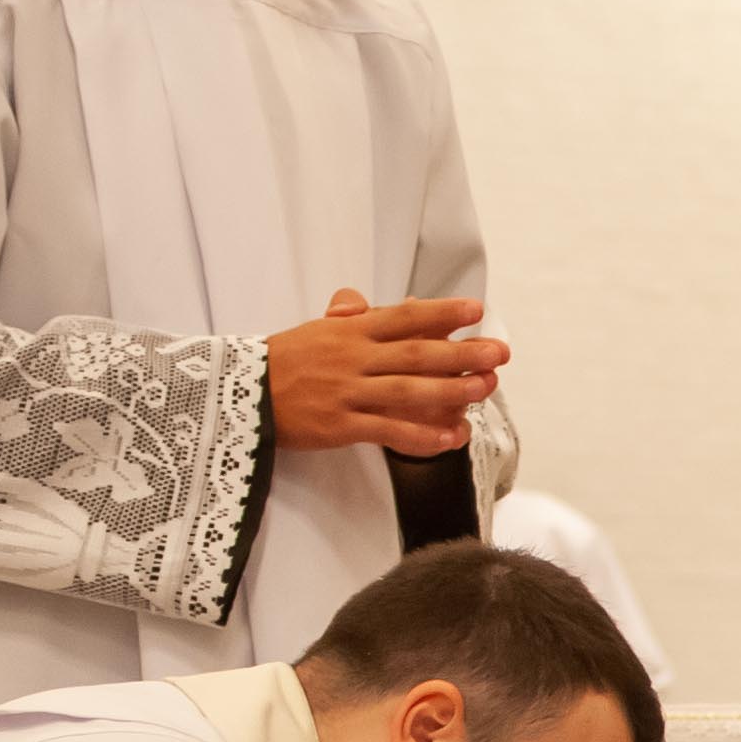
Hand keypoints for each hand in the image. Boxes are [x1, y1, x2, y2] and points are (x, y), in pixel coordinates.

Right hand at [263, 291, 504, 455]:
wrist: (242, 394)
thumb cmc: (286, 361)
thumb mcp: (316, 329)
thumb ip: (347, 315)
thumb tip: (369, 302)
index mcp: (349, 331)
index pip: (402, 317)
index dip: (440, 313)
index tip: (475, 311)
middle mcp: (352, 358)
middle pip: (414, 353)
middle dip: (460, 352)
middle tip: (498, 352)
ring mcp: (347, 393)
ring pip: (406, 390)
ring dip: (449, 391)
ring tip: (484, 388)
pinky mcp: (340, 426)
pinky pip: (387, 431)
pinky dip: (421, 436)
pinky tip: (451, 438)